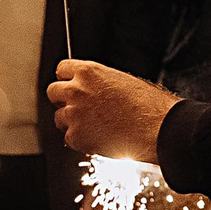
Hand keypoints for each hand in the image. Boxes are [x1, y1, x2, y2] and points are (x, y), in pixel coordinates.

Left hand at [48, 60, 179, 163]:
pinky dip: (80, 140)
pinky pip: (69, 138)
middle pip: (53, 91)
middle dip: (63, 100)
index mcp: (88, 72)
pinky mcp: (76, 136)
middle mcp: (76, 90)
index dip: (68, 79)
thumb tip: (92, 89)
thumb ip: (99, 83)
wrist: (157, 129)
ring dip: (71, 122)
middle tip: (78, 108)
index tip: (71, 85)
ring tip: (94, 127)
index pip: (61, 69)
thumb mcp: (121, 82)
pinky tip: (98, 139)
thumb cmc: (148, 105)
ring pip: (59, 117)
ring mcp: (74, 113)